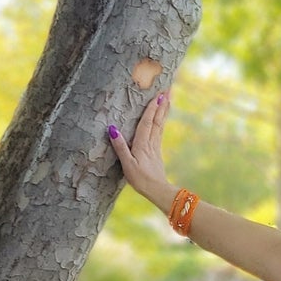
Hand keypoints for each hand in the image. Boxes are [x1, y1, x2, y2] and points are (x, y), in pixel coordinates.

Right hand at [107, 90, 174, 210]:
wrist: (157, 190)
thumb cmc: (140, 179)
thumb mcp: (127, 164)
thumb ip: (120, 147)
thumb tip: (112, 129)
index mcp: (142, 144)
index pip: (147, 122)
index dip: (151, 108)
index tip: (157, 95)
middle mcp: (151, 142)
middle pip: (157, 120)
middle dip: (162, 104)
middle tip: (168, 89)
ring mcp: (155, 146)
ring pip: (160, 124)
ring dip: (164, 110)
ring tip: (168, 98)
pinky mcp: (157, 151)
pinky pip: (160, 131)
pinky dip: (161, 121)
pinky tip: (162, 118)